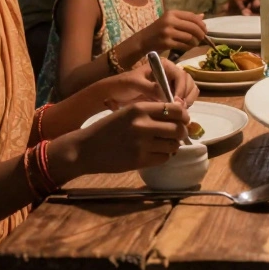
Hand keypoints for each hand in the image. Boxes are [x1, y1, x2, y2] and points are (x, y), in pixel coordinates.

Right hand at [64, 101, 188, 175]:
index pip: (175, 109)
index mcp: (140, 108)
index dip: (183, 115)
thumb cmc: (107, 129)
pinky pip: (164, 158)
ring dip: (173, 145)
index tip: (183, 119)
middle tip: (177, 134)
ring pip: (173, 144)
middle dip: (181, 131)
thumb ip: (150, 112)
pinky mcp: (140, 160)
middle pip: (178, 128)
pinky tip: (156, 153)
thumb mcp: (127, 112)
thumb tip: (179, 115)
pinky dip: (164, 156)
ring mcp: (142, 144)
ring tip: (165, 144)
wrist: (85, 149)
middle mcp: (143, 124)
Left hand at [99, 61, 198, 106]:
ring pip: (189, 91)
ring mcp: (172, 85)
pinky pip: (184, 99)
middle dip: (186, 96)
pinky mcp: (170, 96)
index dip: (181, 88)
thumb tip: (167, 97)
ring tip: (179, 112)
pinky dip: (184, 106)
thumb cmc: (123, 85)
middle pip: (188, 82)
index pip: (180, 75)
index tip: (175, 102)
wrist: (114, 94)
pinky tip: (176, 113)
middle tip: (179, 109)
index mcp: (164, 66)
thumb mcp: (135, 83)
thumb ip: (151, 88)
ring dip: (188, 101)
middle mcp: (170, 73)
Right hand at [128, 10, 206, 54]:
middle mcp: (169, 21)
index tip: (205, 29)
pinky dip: (188, 47)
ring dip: (195, 42)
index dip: (201, 24)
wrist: (143, 40)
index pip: (192, 16)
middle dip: (201, 34)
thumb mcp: (171, 21)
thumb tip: (202, 16)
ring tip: (194, 43)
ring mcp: (167, 32)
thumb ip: (186, 18)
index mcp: (172, 13)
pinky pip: (183, 45)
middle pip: (193, 27)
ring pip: (189, 37)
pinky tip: (188, 47)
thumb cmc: (159, 30)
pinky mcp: (166, 43)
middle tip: (202, 38)